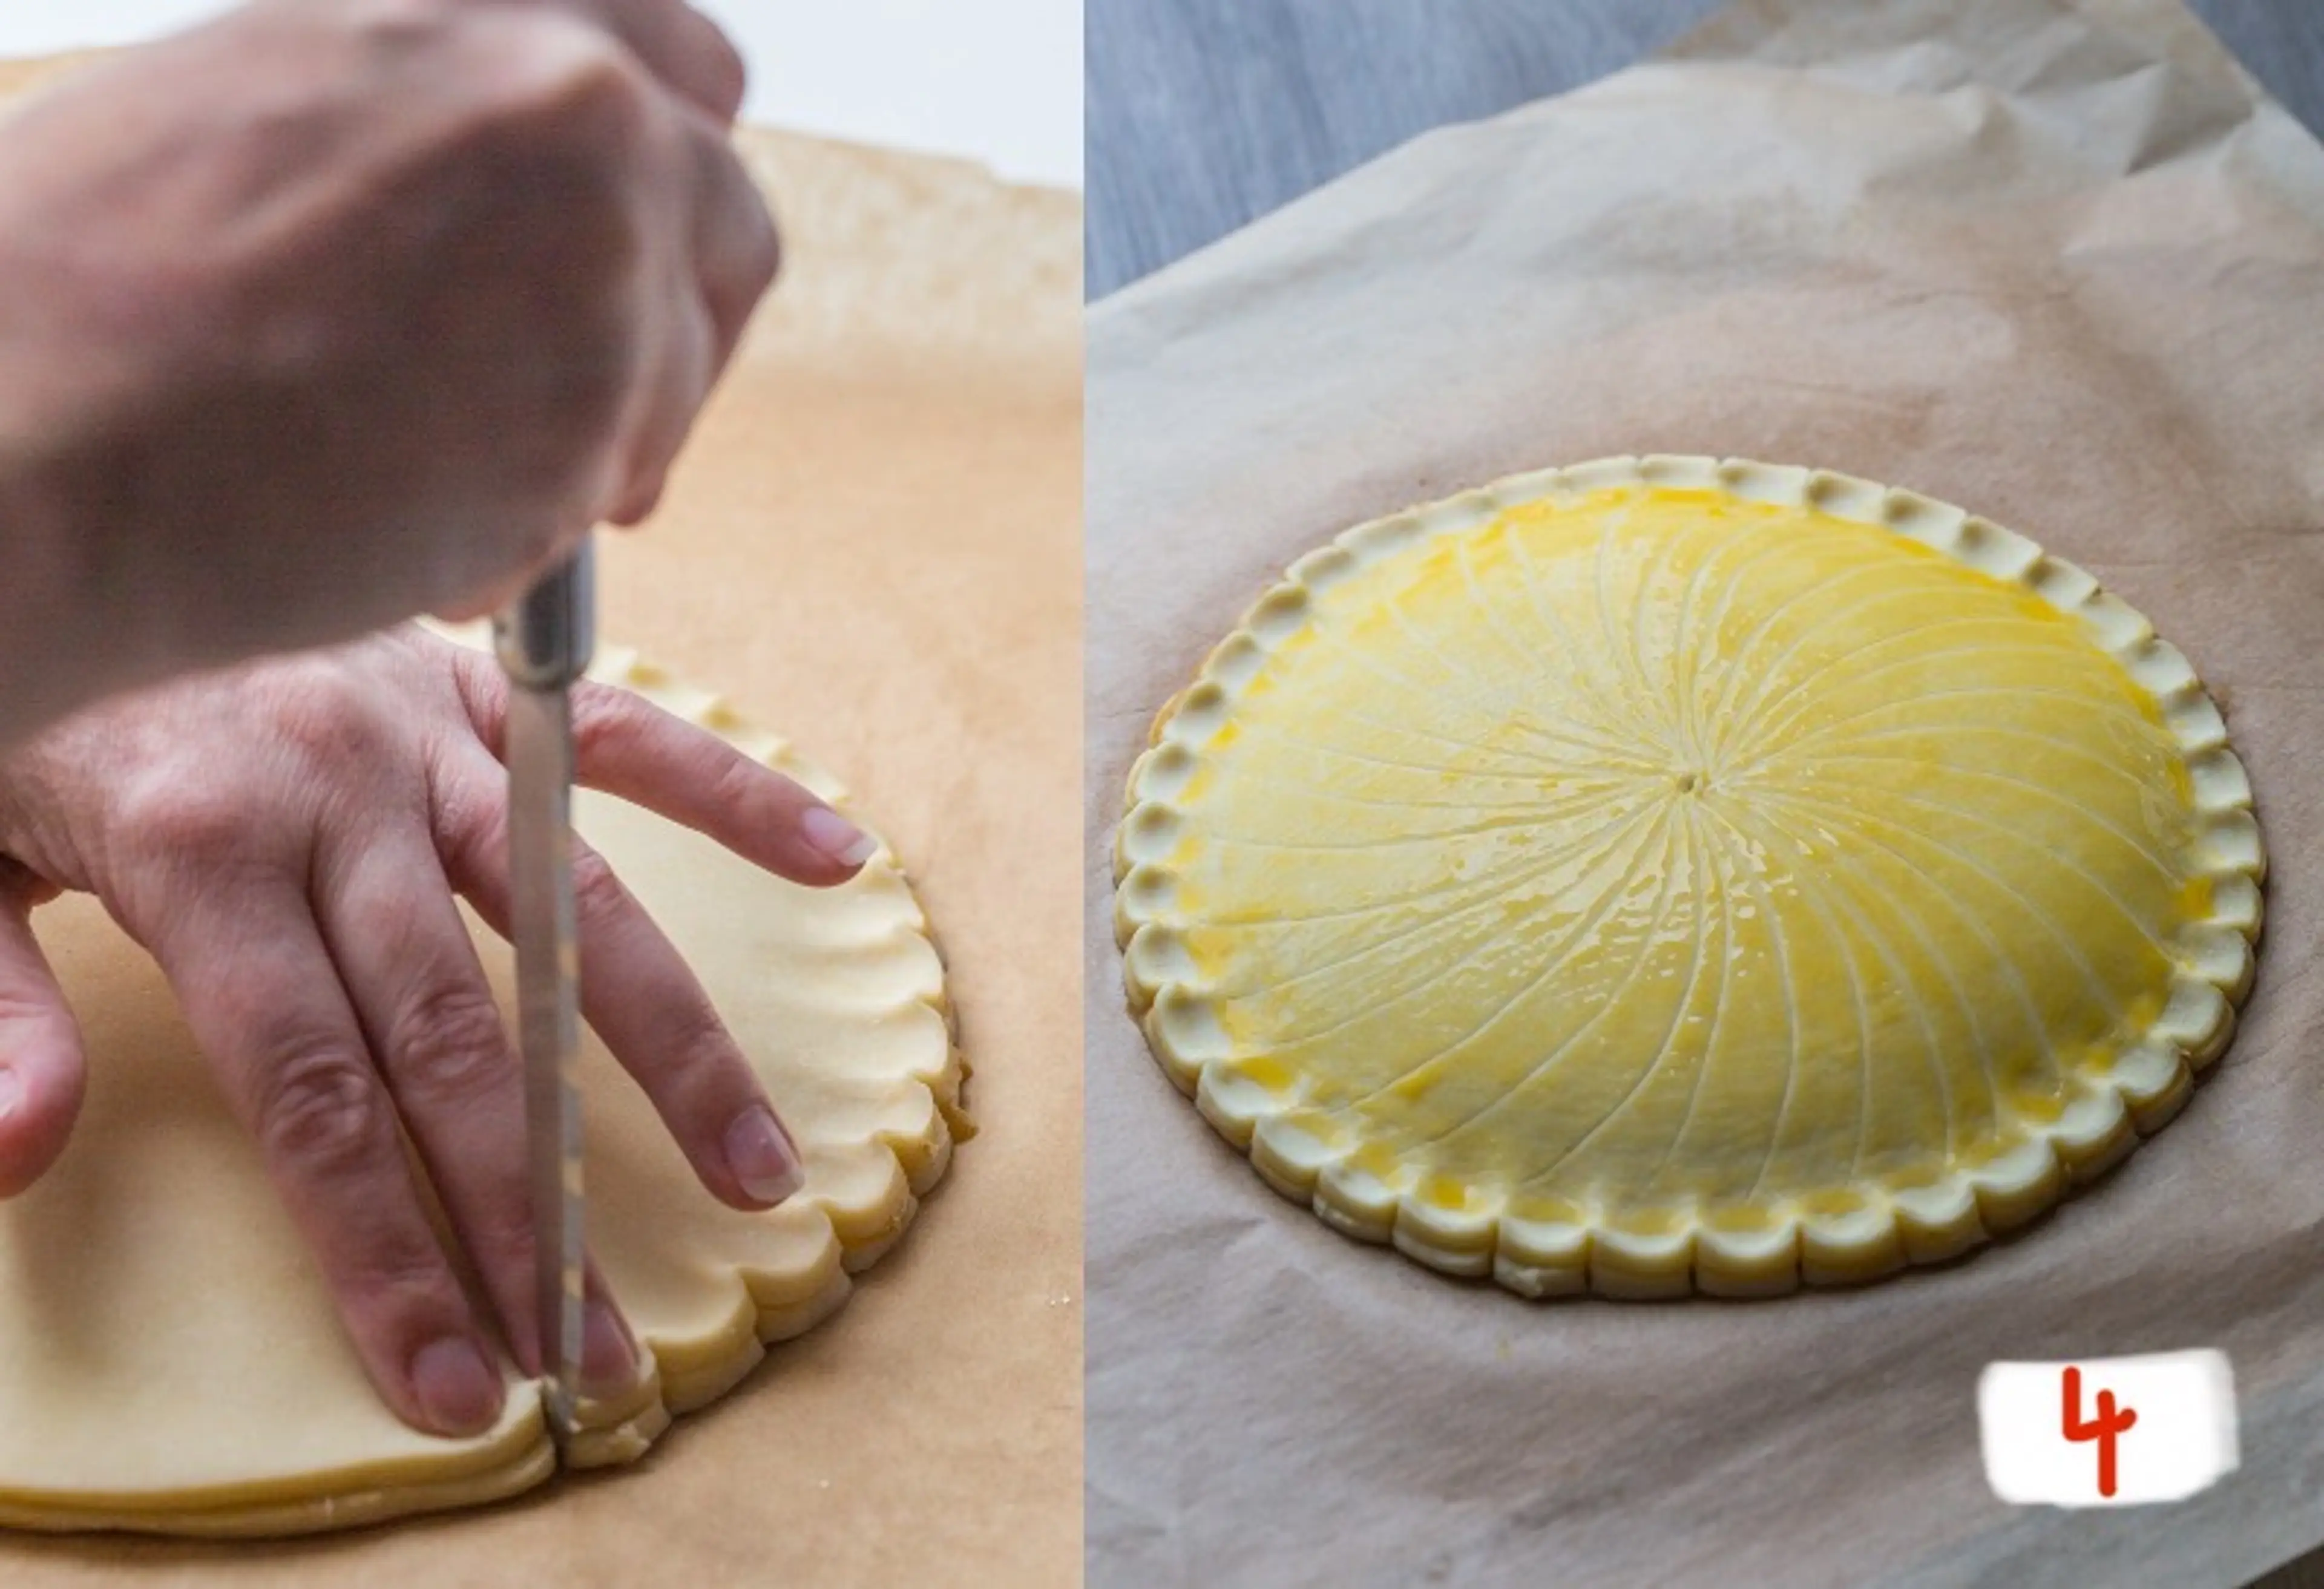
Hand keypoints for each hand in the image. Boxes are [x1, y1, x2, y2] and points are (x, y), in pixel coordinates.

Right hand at [0, 0, 777, 733]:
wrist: (34, 435)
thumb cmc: (80, 299)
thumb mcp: (259, 110)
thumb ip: (424, 135)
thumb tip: (507, 213)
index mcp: (466, 4)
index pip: (678, 68)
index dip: (663, 179)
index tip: (633, 256)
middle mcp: (562, 94)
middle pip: (728, 216)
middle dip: (675, 321)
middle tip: (589, 410)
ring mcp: (604, 238)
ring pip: (679, 368)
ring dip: (590, 440)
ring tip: (423, 490)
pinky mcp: (610, 392)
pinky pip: (618, 477)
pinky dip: (539, 527)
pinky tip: (406, 531)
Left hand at [0, 626, 873, 1436]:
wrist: (55, 510)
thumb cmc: (16, 707)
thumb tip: (21, 1156)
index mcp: (201, 855)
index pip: (316, 1095)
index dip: (390, 1246)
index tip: (460, 1373)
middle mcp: (338, 798)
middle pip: (459, 1037)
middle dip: (529, 1208)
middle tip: (599, 1347)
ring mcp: (424, 734)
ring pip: (575, 908)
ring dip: (674, 1051)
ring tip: (757, 1170)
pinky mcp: (474, 681)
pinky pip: (624, 736)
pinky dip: (735, 792)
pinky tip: (835, 859)